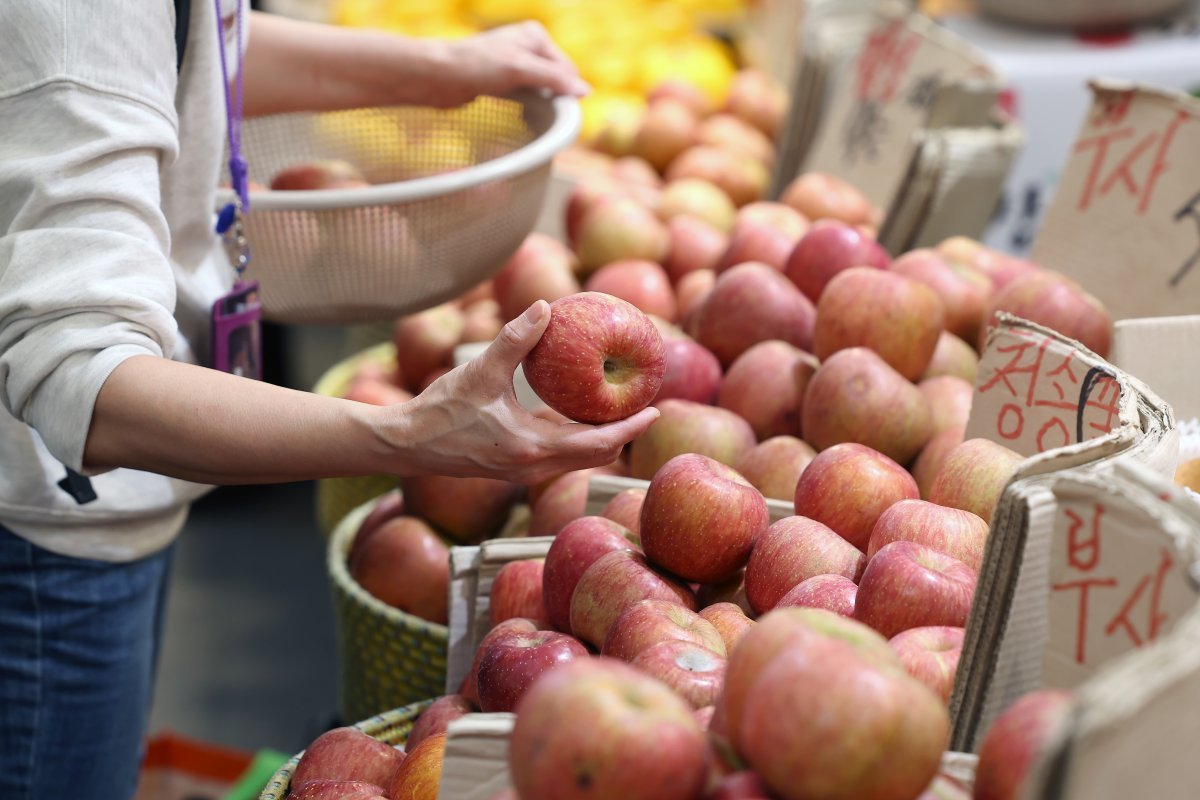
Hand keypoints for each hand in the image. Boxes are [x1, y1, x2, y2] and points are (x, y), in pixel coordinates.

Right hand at [387, 301, 656, 483]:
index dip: (630, 429)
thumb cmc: (440, 410)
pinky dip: (575, 435)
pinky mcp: (514, 465)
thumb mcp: (481, 371)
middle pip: (594, 455)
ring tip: (620, 407)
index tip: (654, 412)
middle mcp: (533, 467)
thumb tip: (546, 308)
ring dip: (600, 436)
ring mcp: (524, 469)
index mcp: (532, 448)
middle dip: (623, 433)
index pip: (597, 444)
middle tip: (644, 406)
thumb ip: (516, 339)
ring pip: (576, 456)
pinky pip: (556, 452)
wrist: (406, 444)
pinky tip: (578, 411)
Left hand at [431, 22, 589, 107]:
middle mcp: (528, 46)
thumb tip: (586, 91)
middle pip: (556, 79)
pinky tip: (523, 116)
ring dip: (542, 105)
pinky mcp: (503, 81)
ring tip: (534, 118)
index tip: (562, 114)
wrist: (437, 77)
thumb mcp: (519, 68)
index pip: (568, 69)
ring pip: (542, 89)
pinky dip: (530, 107)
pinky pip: (527, 96)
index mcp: (536, 36)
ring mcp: (515, 63)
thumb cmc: (475, 66)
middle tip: (545, 117)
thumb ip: (553, 78)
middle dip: (554, 99)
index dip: (567, 91)